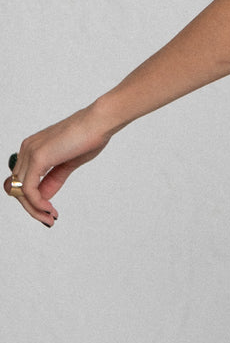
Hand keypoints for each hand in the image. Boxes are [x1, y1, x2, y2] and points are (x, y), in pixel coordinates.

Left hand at [4, 104, 114, 226]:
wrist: (99, 123)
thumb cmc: (88, 138)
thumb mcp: (67, 164)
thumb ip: (53, 179)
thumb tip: (43, 197)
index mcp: (32, 148)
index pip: (23, 180)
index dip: (33, 200)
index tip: (50, 211)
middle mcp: (26, 149)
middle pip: (18, 186)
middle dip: (32, 207)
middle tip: (49, 219)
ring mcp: (30, 152)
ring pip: (20, 190)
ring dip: (34, 209)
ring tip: (50, 217)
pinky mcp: (37, 158)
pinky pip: (29, 189)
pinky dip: (37, 203)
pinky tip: (49, 209)